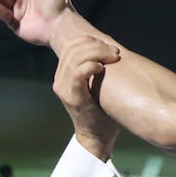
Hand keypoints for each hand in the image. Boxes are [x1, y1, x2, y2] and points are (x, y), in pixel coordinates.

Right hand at [54, 36, 121, 160]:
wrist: (97, 134)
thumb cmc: (104, 108)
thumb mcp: (99, 83)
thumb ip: (99, 67)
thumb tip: (114, 48)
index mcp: (65, 73)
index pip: (72, 45)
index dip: (91, 41)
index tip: (111, 47)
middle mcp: (60, 78)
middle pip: (74, 48)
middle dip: (97, 45)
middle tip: (115, 52)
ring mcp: (63, 88)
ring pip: (75, 58)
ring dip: (98, 53)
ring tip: (113, 58)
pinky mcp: (72, 97)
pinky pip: (78, 73)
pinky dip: (92, 66)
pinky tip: (103, 69)